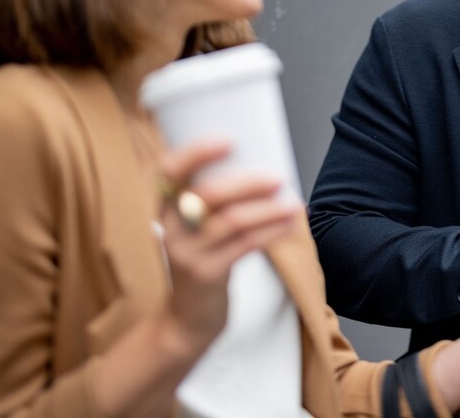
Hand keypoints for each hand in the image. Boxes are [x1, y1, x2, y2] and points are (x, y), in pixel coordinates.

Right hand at [158, 141, 300, 353]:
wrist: (186, 320)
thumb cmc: (202, 259)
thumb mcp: (193, 228)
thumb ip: (214, 200)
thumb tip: (263, 165)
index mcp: (165, 207)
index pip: (168, 171)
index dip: (195, 152)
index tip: (227, 140)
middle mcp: (170, 227)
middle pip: (207, 194)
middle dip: (247, 182)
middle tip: (278, 177)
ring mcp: (186, 252)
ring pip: (231, 221)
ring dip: (268, 209)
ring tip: (294, 203)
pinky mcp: (206, 275)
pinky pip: (244, 246)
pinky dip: (271, 231)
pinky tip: (289, 224)